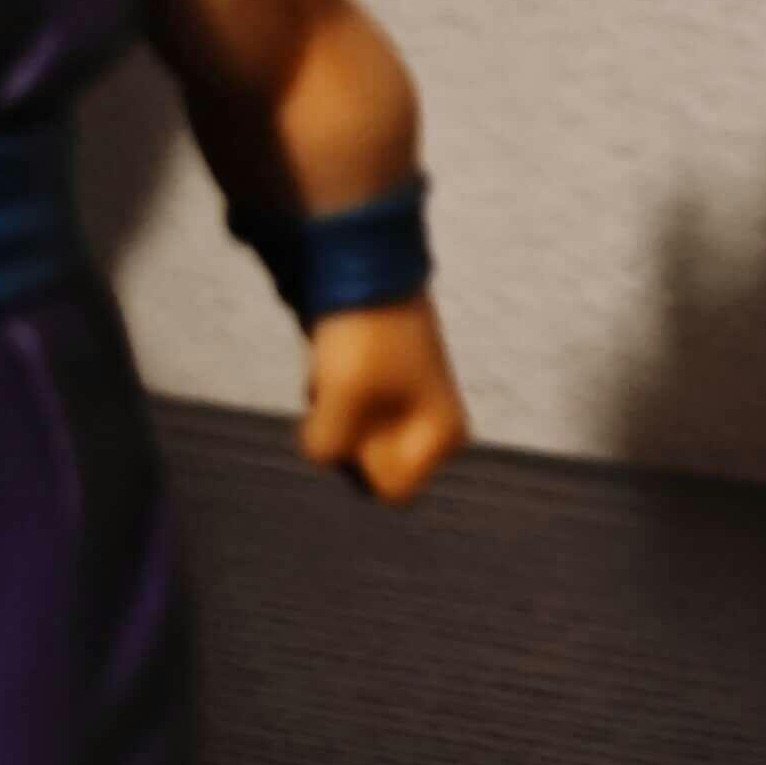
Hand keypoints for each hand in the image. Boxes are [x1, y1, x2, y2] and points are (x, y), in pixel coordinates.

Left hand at [299, 296, 468, 501]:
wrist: (367, 275)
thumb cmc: (368, 339)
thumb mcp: (342, 398)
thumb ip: (328, 446)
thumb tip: (322, 455)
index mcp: (443, 437)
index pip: (391, 489)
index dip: (365, 459)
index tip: (364, 415)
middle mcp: (432, 432)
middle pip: (370, 469)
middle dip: (346, 438)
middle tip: (346, 393)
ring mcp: (407, 414)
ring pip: (351, 444)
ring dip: (333, 416)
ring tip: (339, 375)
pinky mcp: (383, 397)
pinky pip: (345, 421)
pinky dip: (331, 401)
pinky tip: (336, 370)